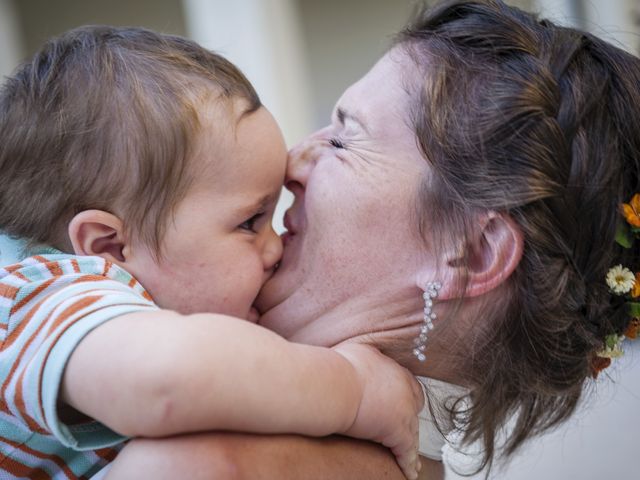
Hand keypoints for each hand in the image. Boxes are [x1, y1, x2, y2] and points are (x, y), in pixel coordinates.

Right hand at [333, 343, 423, 479]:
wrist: (335, 384)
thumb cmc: (338, 368)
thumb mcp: (358, 351)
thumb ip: (369, 356)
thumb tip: (364, 358)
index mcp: (395, 371)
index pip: (410, 387)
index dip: (407, 398)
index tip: (404, 406)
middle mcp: (405, 390)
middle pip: (415, 409)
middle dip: (412, 420)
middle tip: (408, 432)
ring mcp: (404, 411)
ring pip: (413, 432)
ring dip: (411, 445)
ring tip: (412, 461)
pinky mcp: (397, 431)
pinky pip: (407, 451)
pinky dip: (408, 463)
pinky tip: (409, 473)